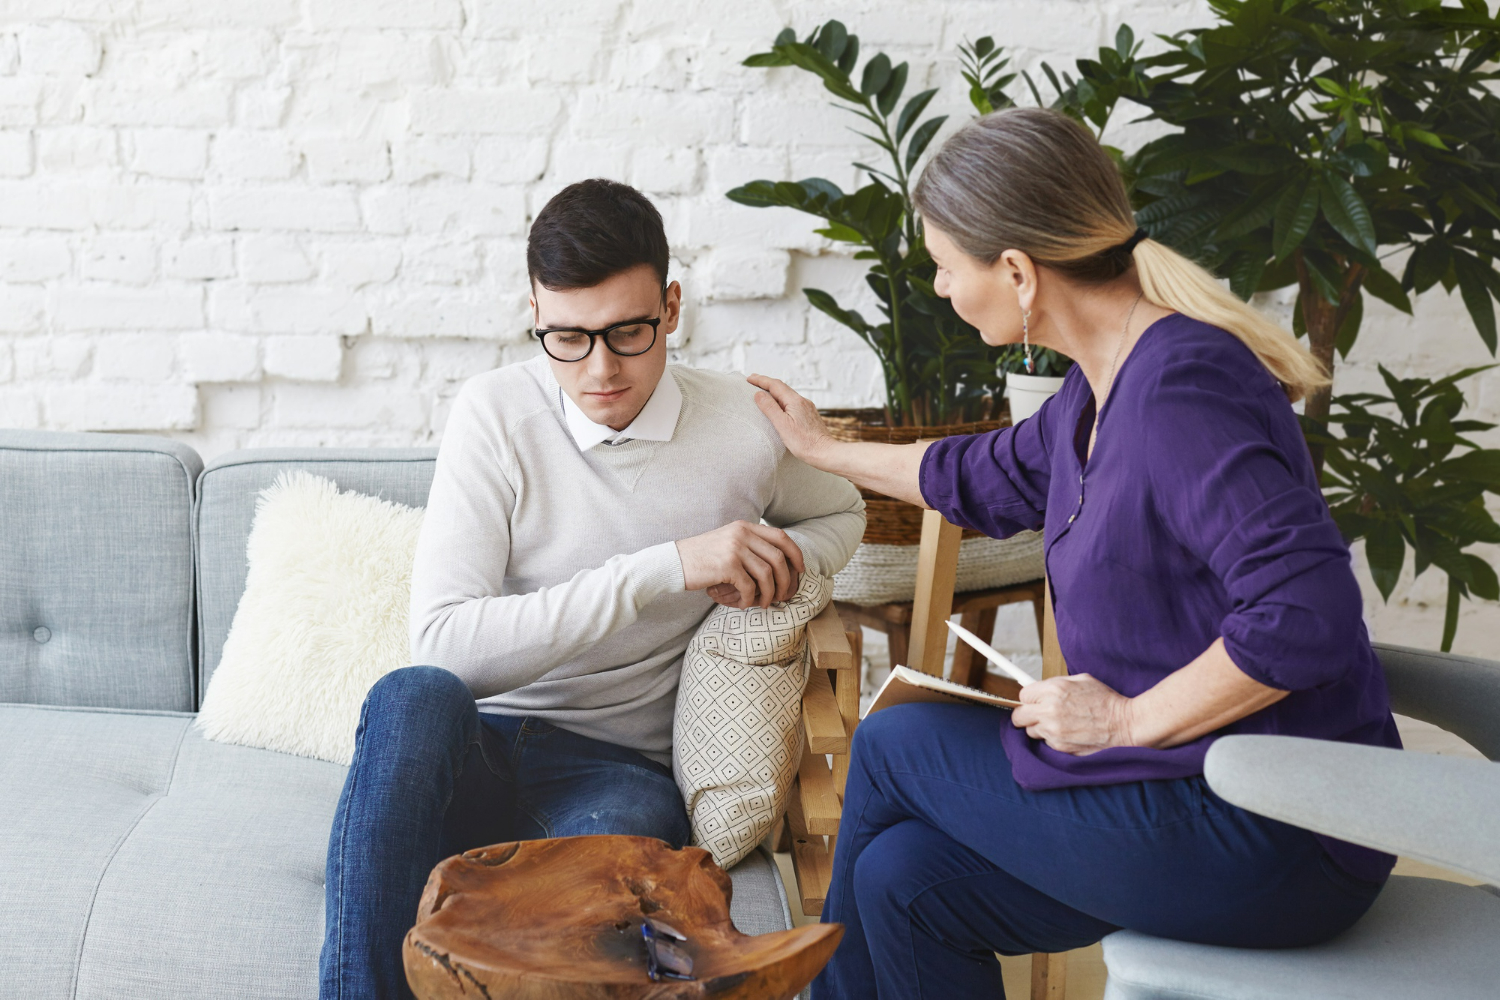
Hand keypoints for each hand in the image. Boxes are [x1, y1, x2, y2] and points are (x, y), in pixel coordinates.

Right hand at [676, 520, 805, 608]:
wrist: (673, 562)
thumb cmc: (700, 557)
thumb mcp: (727, 541)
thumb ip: (748, 544)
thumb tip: (775, 561)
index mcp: (744, 527)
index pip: (781, 536)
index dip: (795, 554)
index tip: (800, 570)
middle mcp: (742, 534)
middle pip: (779, 558)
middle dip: (785, 580)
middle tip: (782, 594)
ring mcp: (735, 549)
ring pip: (767, 575)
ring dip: (769, 593)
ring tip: (764, 602)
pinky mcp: (727, 566)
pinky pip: (750, 587)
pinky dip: (750, 599)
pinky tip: (744, 604)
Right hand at [747, 374, 834, 467]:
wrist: (825, 453)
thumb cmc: (804, 443)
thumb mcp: (782, 425)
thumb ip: (770, 408)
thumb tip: (758, 394)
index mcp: (795, 401)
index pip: (775, 385)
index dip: (761, 380)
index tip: (749, 378)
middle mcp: (803, 401)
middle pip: (782, 388)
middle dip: (766, 383)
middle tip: (752, 381)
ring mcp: (807, 408)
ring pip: (787, 395)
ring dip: (774, 392)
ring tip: (763, 392)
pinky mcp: (809, 416)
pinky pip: (792, 403)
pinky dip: (782, 400)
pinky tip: (779, 406)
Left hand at [1009, 674, 1135, 755]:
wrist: (1125, 725)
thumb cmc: (1106, 701)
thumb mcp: (1081, 680)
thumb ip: (1056, 683)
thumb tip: (1040, 688)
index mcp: (1054, 690)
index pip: (1023, 695)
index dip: (1030, 698)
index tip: (1035, 700)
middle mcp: (1049, 710)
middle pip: (1019, 716)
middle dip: (1026, 715)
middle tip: (1037, 714)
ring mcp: (1053, 731)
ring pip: (1031, 731)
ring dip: (1040, 728)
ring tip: (1058, 724)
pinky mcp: (1059, 747)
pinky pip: (1045, 743)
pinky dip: (1052, 739)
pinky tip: (1068, 733)